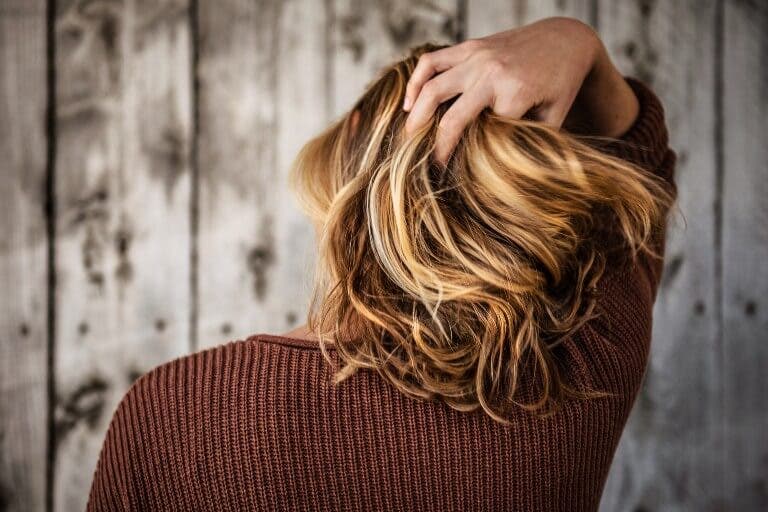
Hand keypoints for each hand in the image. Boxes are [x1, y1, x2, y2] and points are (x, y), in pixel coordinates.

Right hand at [403, 17, 628, 163]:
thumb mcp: (555, 118)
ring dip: (415, 117)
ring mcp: (476, 56)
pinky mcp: (468, 47)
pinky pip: (431, 62)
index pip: (484, 136)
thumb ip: (530, 142)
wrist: (566, 38)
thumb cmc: (562, 83)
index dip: (471, 157)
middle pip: (450, 118)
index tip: (460, 178)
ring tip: (407, 138)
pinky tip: (408, 103)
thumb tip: (506, 176)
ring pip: (431, 87)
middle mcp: (491, 73)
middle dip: (435, 147)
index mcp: (516, 92)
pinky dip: (415, 82)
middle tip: (422, 167)